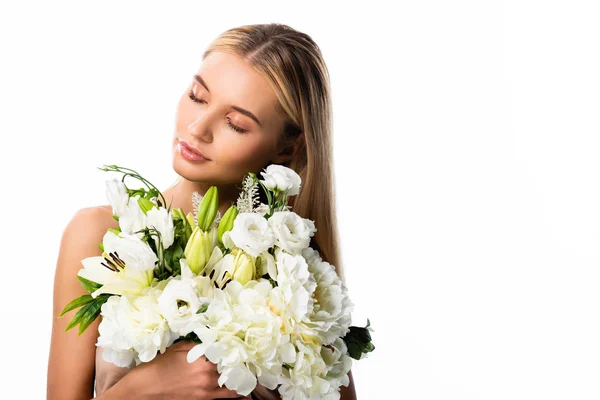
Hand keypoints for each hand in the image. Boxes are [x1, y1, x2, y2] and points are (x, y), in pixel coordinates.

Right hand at [132, 340, 249, 399]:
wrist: (143, 390)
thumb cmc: (159, 366)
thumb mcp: (179, 348)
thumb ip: (199, 343)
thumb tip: (215, 337)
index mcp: (204, 361)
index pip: (230, 355)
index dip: (239, 352)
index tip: (245, 349)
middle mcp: (209, 378)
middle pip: (234, 372)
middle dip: (241, 367)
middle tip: (248, 363)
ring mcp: (206, 393)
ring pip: (232, 389)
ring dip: (240, 383)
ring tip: (249, 379)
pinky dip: (233, 397)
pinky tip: (242, 397)